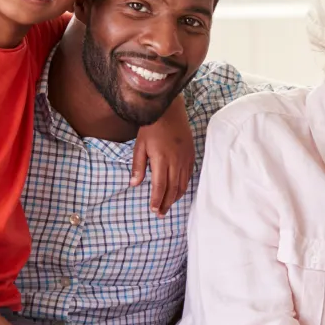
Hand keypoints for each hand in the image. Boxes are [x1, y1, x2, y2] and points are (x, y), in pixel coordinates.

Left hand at [132, 98, 194, 214]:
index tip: (154, 210)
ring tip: (168, 205)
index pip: (160, 186)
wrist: (169, 111)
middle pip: (173, 188)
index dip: (157, 199)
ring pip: (183, 184)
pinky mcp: (191, 155)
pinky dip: (183, 186)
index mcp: (161, 159)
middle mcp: (176, 161)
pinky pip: (188, 175)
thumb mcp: (139, 145)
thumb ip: (138, 166)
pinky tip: (178, 191)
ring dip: (175, 197)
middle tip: (161, 214)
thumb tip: (134, 184)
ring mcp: (185, 158)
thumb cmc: (151, 127)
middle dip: (167, 203)